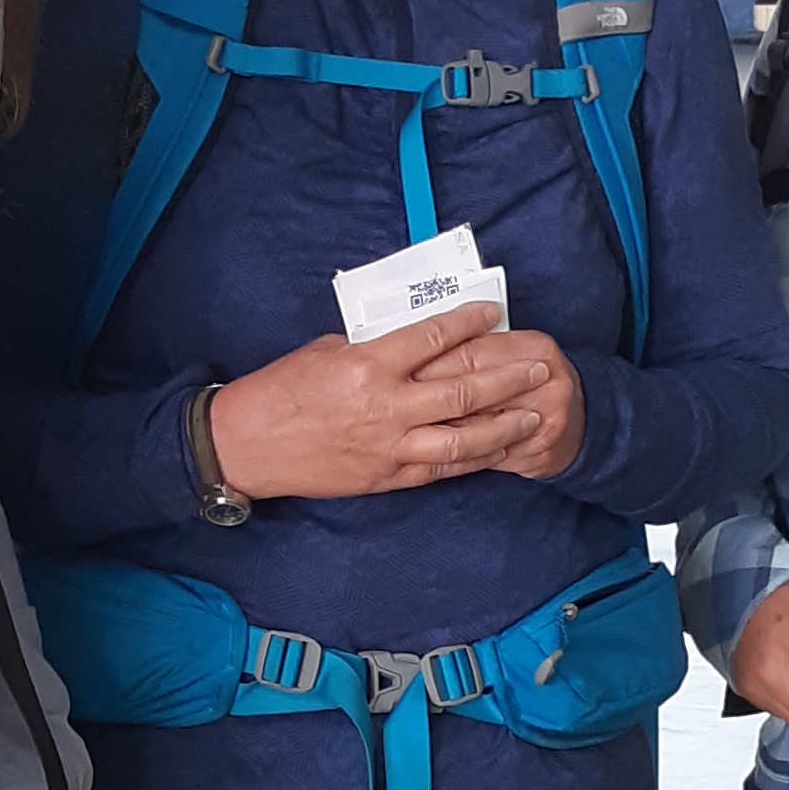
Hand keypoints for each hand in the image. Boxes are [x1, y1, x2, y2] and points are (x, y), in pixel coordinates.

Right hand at [209, 307, 562, 501]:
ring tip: (535, 413)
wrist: (249, 445)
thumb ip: (374, 348)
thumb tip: (413, 343)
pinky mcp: (388, 476)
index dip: (470, 322)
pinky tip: (500, 450)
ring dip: (505, 424)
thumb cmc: (281, 391)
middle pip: (463, 388)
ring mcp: (390, 445)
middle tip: (539, 366)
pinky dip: (475, 459)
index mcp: (369, 364)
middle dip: (508, 376)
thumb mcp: (327, 351)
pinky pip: (442, 466)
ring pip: (464, 437)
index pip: (434, 337)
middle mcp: (387, 406)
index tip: (494, 314)